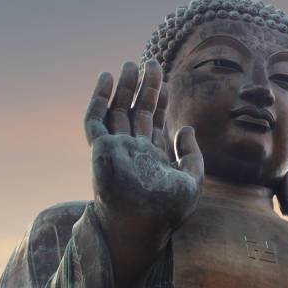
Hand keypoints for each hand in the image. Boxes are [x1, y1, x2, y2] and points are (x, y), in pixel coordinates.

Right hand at [84, 60, 203, 285]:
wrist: (143, 225)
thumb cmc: (168, 211)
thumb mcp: (192, 179)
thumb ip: (192, 153)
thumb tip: (185, 127)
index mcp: (153, 157)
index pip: (154, 122)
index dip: (160, 101)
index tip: (165, 82)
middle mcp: (133, 150)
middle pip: (137, 111)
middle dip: (144, 87)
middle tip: (151, 62)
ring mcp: (115, 148)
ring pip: (118, 110)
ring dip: (123, 87)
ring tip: (131, 64)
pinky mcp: (100, 148)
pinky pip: (95, 119)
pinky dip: (99, 98)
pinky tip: (106, 78)